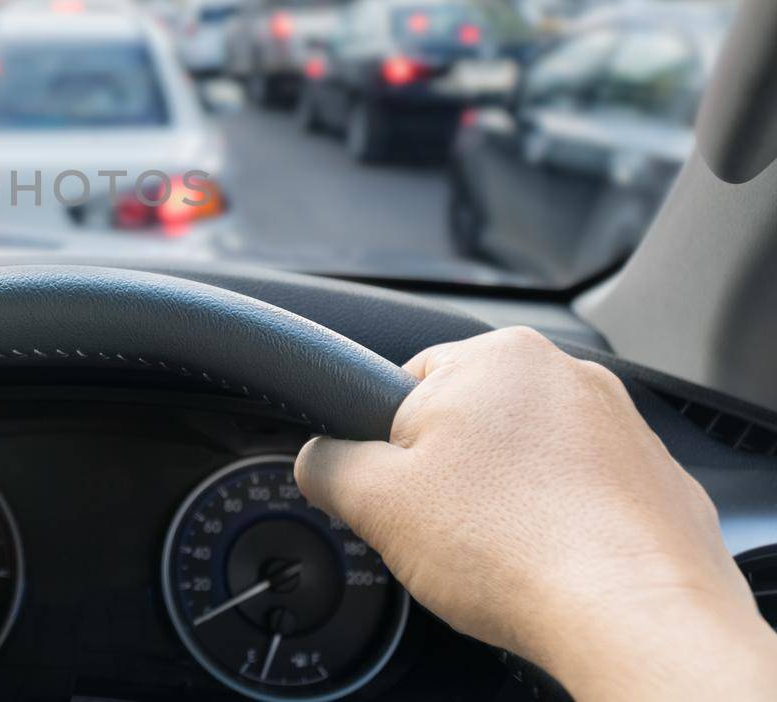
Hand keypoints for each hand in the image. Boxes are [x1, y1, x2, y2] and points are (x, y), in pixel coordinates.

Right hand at [295, 327, 776, 701]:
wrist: (636, 618)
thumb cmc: (516, 549)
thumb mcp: (375, 503)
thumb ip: (326, 465)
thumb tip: (316, 460)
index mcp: (495, 354)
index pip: (405, 389)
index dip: (389, 453)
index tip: (401, 498)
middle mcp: (566, 373)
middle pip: (471, 424)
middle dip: (453, 476)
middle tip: (450, 532)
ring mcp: (622, 425)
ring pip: (531, 460)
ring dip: (510, 501)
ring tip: (506, 554)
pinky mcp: (657, 480)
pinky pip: (586, 496)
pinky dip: (566, 525)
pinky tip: (555, 563)